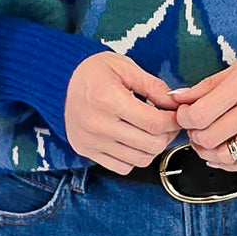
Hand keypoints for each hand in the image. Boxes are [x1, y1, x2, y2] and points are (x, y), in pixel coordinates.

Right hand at [65, 52, 181, 172]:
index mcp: (109, 100)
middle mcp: (98, 125)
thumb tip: (175, 103)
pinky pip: (121, 167)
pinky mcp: (86, 151)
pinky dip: (134, 158)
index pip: (154, 122)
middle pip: (150, 144)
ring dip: (153, 148)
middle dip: (168, 135)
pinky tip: (134, 140)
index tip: (178, 115)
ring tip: (153, 132)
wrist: (58, 80)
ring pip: (139, 160)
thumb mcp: (125, 67)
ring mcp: (91, 142)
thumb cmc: (93, 70)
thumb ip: (153, 86)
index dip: (173, 121)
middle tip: (169, 123)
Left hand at [169, 50, 236, 170]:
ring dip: (208, 153)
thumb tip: (175, 99)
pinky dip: (229, 164)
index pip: (199, 115)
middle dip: (194, 136)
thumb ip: (202, 89)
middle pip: (210, 138)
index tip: (184, 114)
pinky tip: (221, 155)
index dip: (184, 119)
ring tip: (206, 142)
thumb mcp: (231, 71)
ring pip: (227, 156)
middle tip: (195, 129)